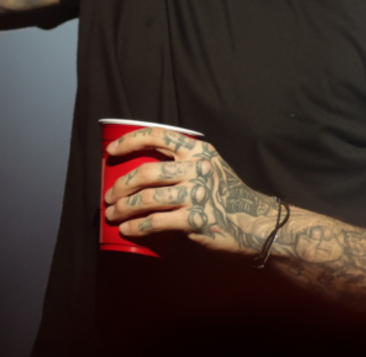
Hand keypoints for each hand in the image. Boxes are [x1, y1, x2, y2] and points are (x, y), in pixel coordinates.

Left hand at [104, 128, 279, 255]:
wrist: (257, 222)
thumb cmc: (229, 195)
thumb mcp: (211, 167)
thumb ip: (185, 163)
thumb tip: (145, 171)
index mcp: (199, 151)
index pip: (158, 136)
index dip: (130, 141)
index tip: (111, 152)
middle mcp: (197, 169)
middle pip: (146, 172)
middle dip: (121, 185)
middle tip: (108, 196)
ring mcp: (197, 195)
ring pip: (147, 198)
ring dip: (123, 207)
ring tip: (112, 214)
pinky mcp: (195, 220)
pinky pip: (156, 222)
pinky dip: (136, 226)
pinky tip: (126, 229)